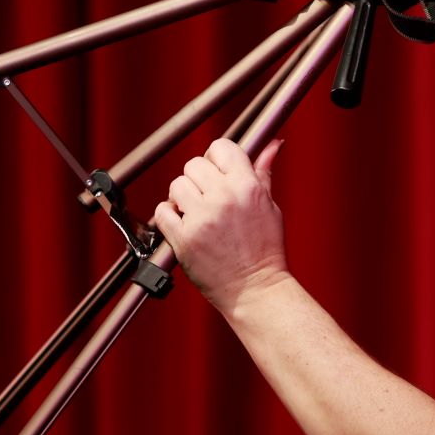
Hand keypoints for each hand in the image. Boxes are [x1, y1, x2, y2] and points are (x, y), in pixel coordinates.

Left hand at [153, 137, 289, 316]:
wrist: (255, 289)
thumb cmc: (265, 250)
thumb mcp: (270, 207)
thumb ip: (263, 173)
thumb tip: (271, 145)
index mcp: (247, 187)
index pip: (221, 147)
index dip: (217, 158)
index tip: (217, 172)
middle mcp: (223, 198)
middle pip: (194, 164)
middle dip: (199, 179)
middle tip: (207, 197)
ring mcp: (202, 218)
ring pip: (176, 186)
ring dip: (183, 197)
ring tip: (196, 213)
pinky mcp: (183, 238)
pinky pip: (163, 211)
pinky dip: (169, 216)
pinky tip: (185, 225)